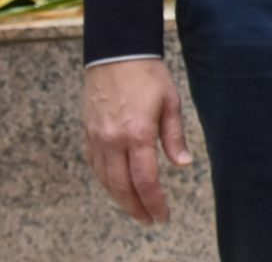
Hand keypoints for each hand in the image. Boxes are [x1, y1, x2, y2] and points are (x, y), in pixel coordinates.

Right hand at [84, 58, 192, 224]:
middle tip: (149, 220)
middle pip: (122, 186)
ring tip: (135, 209)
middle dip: (136, 208)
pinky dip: (105, 180)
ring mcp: (97, 137)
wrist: (116, 52)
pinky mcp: (88, 132)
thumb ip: (174, 136)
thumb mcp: (170, 102)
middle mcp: (114, 140)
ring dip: (119, 198)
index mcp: (138, 133)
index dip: (154, 202)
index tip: (162, 215)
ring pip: (105, 179)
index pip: (145, 180)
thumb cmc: (148, 74)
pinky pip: (95, 165)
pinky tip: (115, 186)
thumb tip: (183, 164)